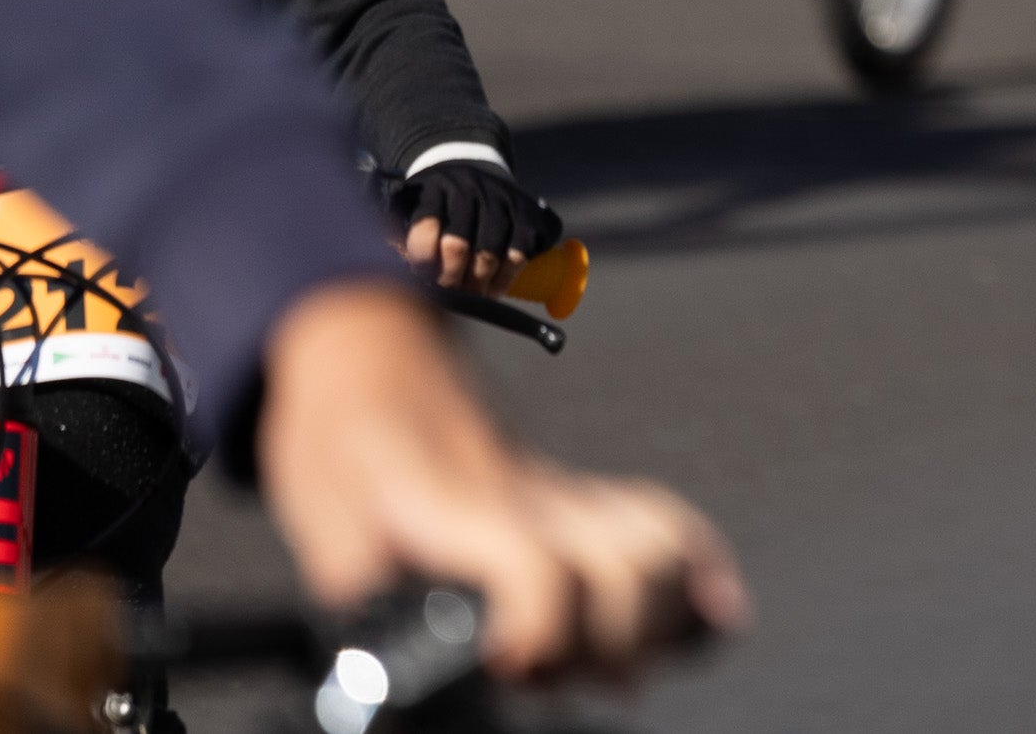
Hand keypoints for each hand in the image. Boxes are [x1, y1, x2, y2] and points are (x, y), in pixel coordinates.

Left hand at [256, 280, 747, 679]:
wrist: (368, 356)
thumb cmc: (345, 434)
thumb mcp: (320, 517)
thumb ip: (356, 586)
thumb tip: (378, 668)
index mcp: (465, 508)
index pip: (540, 568)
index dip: (543, 629)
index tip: (516, 666)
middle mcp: (534, 501)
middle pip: (631, 564)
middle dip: (619, 640)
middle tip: (566, 679)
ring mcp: (564, 496)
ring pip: (660, 539)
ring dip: (668, 612)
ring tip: (635, 665)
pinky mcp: (573, 499)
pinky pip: (661, 523)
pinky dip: (700, 568)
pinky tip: (716, 611)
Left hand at [393, 159, 563, 297]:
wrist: (474, 163)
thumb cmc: (436, 199)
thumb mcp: (408, 203)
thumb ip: (392, 233)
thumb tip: (387, 272)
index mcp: (435, 188)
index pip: (425, 228)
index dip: (421, 262)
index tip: (419, 278)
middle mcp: (470, 189)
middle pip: (457, 246)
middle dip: (449, 279)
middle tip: (448, 292)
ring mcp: (503, 198)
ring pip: (490, 254)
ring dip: (478, 284)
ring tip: (470, 296)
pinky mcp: (530, 211)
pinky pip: (519, 254)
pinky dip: (506, 277)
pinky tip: (494, 287)